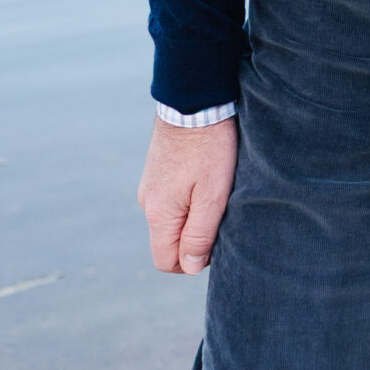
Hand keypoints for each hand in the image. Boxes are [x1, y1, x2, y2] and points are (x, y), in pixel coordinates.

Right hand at [137, 118, 237, 273]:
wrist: (194, 101)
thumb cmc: (209, 148)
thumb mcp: (212, 195)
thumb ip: (199, 235)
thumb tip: (189, 268)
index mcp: (158, 214)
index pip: (166, 262)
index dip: (193, 261)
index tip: (217, 238)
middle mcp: (147, 203)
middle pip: (168, 241)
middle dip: (195, 239)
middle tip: (222, 214)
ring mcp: (151, 185)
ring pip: (172, 219)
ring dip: (194, 216)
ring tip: (217, 192)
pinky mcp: (158, 170)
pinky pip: (171, 198)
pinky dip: (189, 198)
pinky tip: (208, 178)